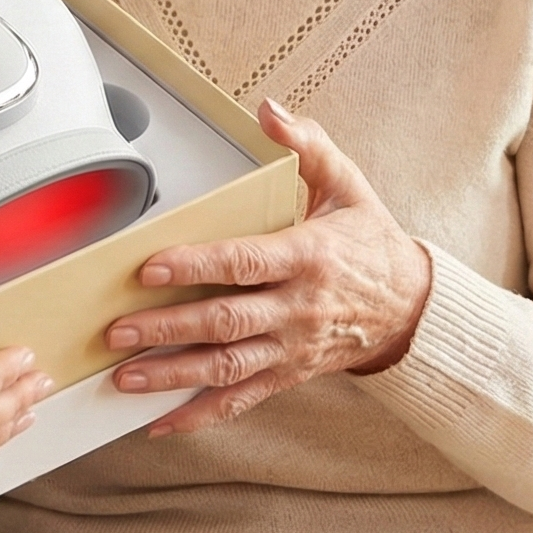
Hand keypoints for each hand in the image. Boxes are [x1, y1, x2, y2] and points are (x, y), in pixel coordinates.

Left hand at [103, 99, 432, 436]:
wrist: (414, 307)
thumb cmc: (369, 241)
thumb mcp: (347, 184)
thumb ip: (307, 146)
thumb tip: (268, 111)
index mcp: (307, 257)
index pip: (243, 263)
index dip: (195, 266)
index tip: (150, 268)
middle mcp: (298, 309)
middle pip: (225, 322)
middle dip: (167, 328)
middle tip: (118, 331)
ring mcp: (292, 348)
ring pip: (227, 368)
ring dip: (173, 375)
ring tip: (124, 376)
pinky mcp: (289, 374)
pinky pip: (242, 400)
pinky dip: (200, 415)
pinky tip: (160, 421)